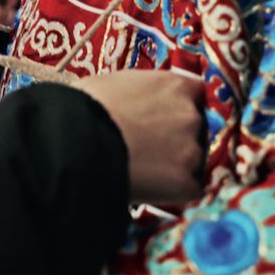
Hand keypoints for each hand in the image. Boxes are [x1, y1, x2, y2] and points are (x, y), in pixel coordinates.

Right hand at [73, 70, 204, 205]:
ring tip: (141, 168)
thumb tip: (135, 100)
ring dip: (174, 163)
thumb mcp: (115, 83)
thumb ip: (140, 90)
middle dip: (177, 136)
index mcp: (175, 85)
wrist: (78, 144)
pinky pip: (186, 188)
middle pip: (196, 126)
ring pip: (193, 159)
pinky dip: (169, 190)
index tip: (163, 116)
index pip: (194, 93)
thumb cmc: (86, 108)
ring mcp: (193, 150)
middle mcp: (191, 115)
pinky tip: (145, 185)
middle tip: (148, 146)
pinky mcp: (187, 183)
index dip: (178, 106)